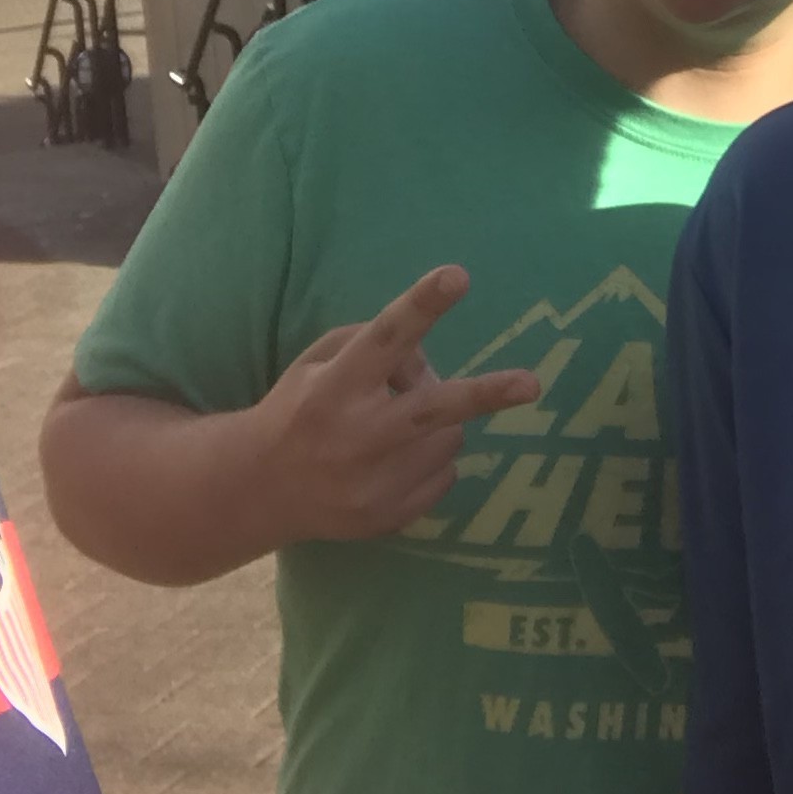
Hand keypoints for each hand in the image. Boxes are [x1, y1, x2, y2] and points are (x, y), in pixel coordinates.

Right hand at [245, 267, 538, 543]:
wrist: (260, 489)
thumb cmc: (299, 407)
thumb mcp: (319, 361)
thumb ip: (373, 343)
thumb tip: (428, 359)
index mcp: (335, 386)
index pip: (384, 338)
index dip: (422, 305)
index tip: (457, 276)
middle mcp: (354, 435)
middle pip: (433, 410)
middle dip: (486, 394)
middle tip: (531, 384)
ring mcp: (372, 483)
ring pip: (449, 438)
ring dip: (441, 424)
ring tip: (400, 427)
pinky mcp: (386, 518)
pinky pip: (444, 476)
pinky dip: (431, 461)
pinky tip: (392, 461)